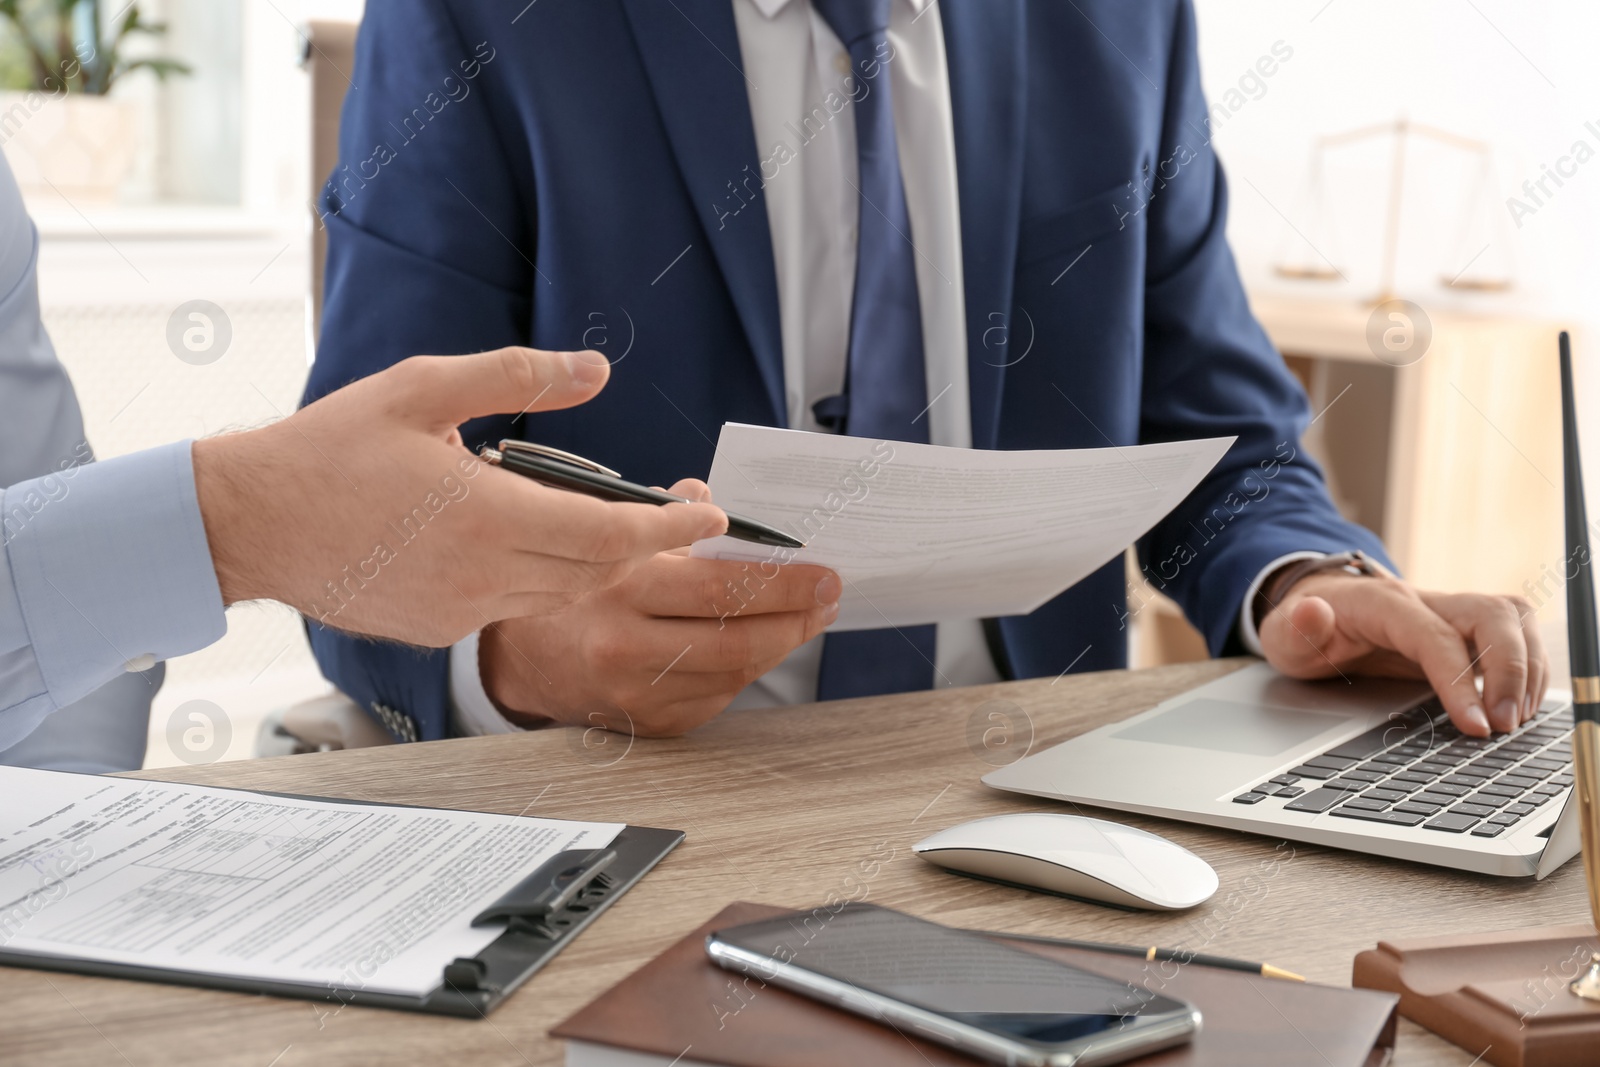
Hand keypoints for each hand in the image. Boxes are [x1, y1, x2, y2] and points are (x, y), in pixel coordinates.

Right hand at [192, 348, 726, 645]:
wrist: (250, 522)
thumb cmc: (332, 448)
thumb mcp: (425, 386)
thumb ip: (518, 375)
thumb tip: (596, 369)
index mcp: (488, 515)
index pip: (611, 534)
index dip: (671, 529)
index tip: (713, 518)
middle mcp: (484, 575)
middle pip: (597, 571)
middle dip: (647, 547)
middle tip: (680, 519)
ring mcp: (460, 611)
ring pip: (558, 594)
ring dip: (592, 564)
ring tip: (608, 525)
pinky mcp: (437, 630)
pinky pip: (512, 608)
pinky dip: (537, 580)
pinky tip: (522, 544)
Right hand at [480, 488, 840, 736]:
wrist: (521, 656)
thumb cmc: (575, 584)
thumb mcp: (609, 534)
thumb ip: (666, 513)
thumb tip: (717, 496)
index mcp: (619, 588)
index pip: (719, 588)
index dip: (781, 582)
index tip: (822, 572)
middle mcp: (625, 646)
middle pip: (736, 639)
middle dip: (797, 617)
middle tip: (829, 596)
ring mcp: (637, 694)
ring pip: (733, 673)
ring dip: (780, 644)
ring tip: (807, 617)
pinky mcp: (648, 724)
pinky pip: (716, 697)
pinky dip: (745, 670)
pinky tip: (762, 645)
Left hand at [1258, 569, 1547, 737]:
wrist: (1316, 607)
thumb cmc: (1303, 626)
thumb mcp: (1283, 633)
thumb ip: (1295, 627)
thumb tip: (1311, 611)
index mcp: (1383, 603)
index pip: (1436, 636)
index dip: (1461, 680)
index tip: (1476, 726)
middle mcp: (1426, 601)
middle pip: (1493, 615)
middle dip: (1512, 670)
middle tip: (1504, 726)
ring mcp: (1451, 612)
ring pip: (1514, 619)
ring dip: (1529, 669)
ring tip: (1517, 719)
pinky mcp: (1466, 630)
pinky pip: (1516, 636)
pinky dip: (1528, 669)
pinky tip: (1519, 706)